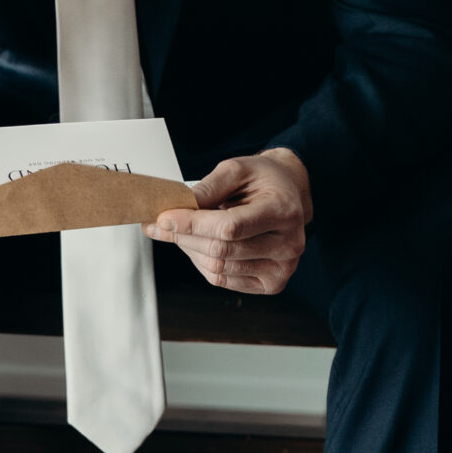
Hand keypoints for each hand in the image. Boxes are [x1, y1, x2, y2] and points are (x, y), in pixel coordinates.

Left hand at [145, 148, 311, 294]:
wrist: (290, 194)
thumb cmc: (264, 180)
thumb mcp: (236, 169)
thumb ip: (208, 188)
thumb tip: (177, 210)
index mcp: (283, 211)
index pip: (230, 227)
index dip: (193, 224)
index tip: (164, 218)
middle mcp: (289, 244)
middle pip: (221, 250)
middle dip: (184, 237)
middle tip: (161, 224)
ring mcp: (282, 268)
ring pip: (218, 269)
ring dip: (190, 250)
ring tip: (182, 231)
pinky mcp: (272, 283)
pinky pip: (224, 280)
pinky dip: (202, 264)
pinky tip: (199, 245)